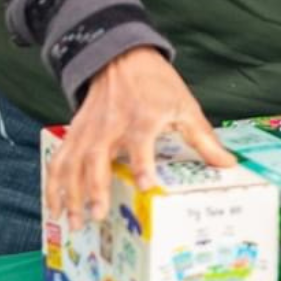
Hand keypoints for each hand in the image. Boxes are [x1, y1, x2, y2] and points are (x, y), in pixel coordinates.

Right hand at [45, 47, 231, 230]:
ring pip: (72, 163)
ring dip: (70, 194)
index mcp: (143, 118)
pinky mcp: (75, 131)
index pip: (142, 143)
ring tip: (74, 221)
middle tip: (97, 217)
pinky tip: (53, 205)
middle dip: (95, 189)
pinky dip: (52, 183)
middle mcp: (112, 124)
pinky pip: (59, 159)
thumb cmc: (157, 85)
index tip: (146, 186)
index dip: (143, 165)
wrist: (123, 58)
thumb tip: (228, 164)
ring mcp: (89, 129)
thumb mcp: (185, 106)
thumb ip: (204, 138)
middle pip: (98, 158)